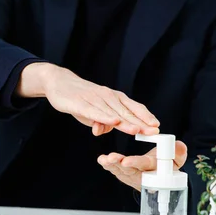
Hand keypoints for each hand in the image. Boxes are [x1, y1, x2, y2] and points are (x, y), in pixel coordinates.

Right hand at [17, 62, 159, 135]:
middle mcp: (107, 97)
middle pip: (126, 112)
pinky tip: (113, 123)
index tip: (157, 127)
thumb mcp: (93, 113)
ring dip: (126, 122)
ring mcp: (94, 99)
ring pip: (112, 113)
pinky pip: (94, 112)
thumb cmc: (80, 98)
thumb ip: (101, 123)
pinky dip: (104, 117)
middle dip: (141, 122)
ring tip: (138, 130)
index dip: (145, 117)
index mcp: (114, 98)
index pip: (133, 108)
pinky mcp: (80, 103)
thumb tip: (103, 131)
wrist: (59, 82)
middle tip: (153, 132)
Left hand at [97, 141, 187, 191]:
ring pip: (120, 171)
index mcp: (155, 170)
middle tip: (111, 158)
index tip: (126, 161)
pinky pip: (115, 170)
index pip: (145, 165)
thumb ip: (179, 153)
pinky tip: (102, 160)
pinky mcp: (124, 174)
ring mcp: (132, 176)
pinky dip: (108, 165)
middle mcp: (142, 175)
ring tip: (104, 159)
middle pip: (130, 169)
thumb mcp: (178, 159)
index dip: (136, 163)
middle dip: (119, 164)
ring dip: (112, 165)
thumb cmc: (169, 165)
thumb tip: (178, 146)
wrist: (161, 175)